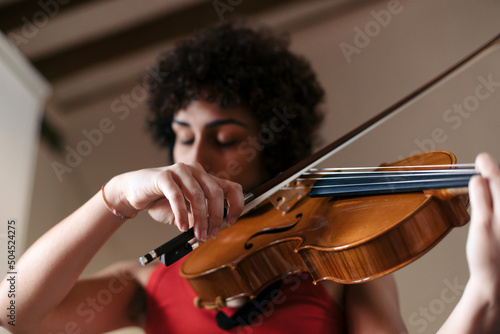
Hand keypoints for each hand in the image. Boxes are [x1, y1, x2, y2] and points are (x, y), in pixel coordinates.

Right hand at [105, 162, 243, 241]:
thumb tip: (211, 229)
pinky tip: (182, 226)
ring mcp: (180, 170)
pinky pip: (177, 196)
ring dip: (200, 219)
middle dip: (216, 217)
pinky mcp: (163, 176)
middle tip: (211, 235)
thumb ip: (198, 218)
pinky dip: (182, 214)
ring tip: (197, 234)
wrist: (133, 192)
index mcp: (205, 178)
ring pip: (198, 195)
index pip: (231, 187)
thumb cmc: (160, 202)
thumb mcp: (185, 213)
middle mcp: (196, 170)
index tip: (231, 222)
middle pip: (216, 192)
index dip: (236, 204)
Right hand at [466, 153, 499, 296]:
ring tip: (486, 180)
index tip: (481, 158)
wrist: (497, 281)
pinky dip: (497, 200)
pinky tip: (492, 200)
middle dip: (494, 175)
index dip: (489, 168)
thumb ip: (481, 200)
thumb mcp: (480, 226)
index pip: (499, 182)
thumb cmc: (488, 258)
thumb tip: (477, 179)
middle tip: (482, 165)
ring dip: (496, 187)